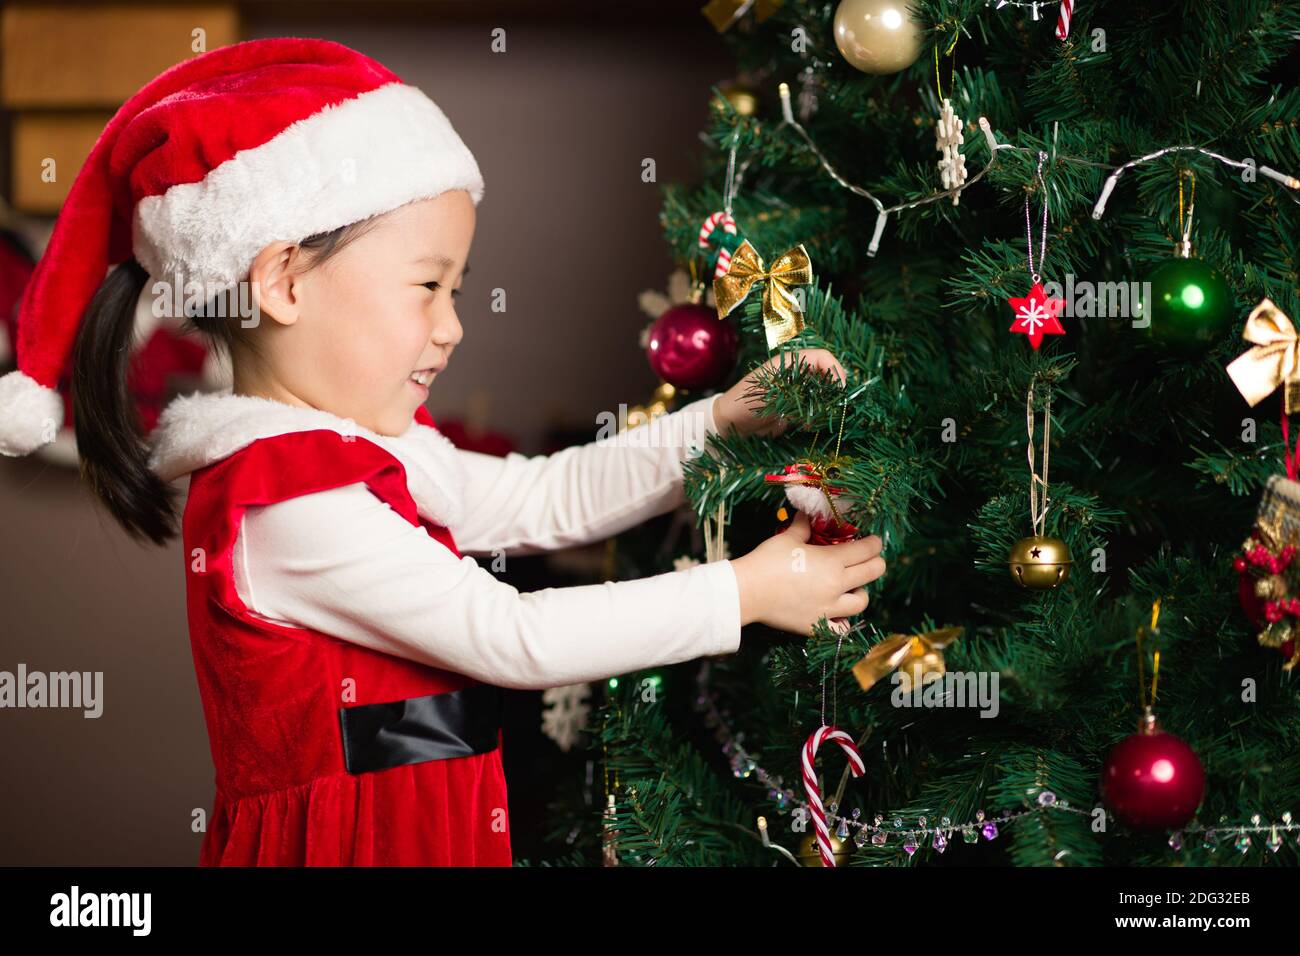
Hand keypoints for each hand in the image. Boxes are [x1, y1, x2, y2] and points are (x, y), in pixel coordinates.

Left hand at [713, 348, 846, 437]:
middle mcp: (795, 373)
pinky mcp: (793, 406)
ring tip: (816, 418)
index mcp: (790, 362)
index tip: (840, 389)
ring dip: (824, 406)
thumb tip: (828, 391)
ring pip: (822, 393)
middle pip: (826, 375)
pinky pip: (813, 408)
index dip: (836, 371)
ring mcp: (795, 390)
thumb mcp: (774, 392)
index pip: (823, 357)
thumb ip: (801, 389)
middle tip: (831, 407)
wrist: (730, 423)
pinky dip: (815, 417)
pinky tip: (806, 426)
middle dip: (832, 391)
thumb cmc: (746, 401)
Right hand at [729, 511, 884, 635]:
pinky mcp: (816, 625)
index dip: (874, 544)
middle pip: (872, 573)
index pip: (865, 550)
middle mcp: (836, 585)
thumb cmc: (766, 561)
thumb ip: (803, 526)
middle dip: (877, 563)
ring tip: (853, 587)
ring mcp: (828, 608)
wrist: (748, 591)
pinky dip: (842, 621)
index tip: (875, 541)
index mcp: (831, 561)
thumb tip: (806, 512)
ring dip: (861, 592)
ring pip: (861, 601)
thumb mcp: (787, 538)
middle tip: (873, 560)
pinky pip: (840, 628)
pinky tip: (837, 613)